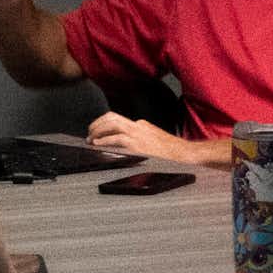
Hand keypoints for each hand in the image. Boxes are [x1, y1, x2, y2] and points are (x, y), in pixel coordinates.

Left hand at [87, 111, 217, 165]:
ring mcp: (138, 134)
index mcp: (141, 125)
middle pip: (112, 117)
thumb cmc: (170, 152)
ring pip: (112, 125)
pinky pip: (116, 139)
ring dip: (98, 131)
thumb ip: (139, 140)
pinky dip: (104, 141)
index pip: (117, 119)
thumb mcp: (152, 141)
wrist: (184, 154)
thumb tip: (121, 146)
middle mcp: (138, 126)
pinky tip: (97, 145)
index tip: (95, 131)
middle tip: (89, 134)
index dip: (103, 124)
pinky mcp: (137, 144)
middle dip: (97, 124)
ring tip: (90, 139)